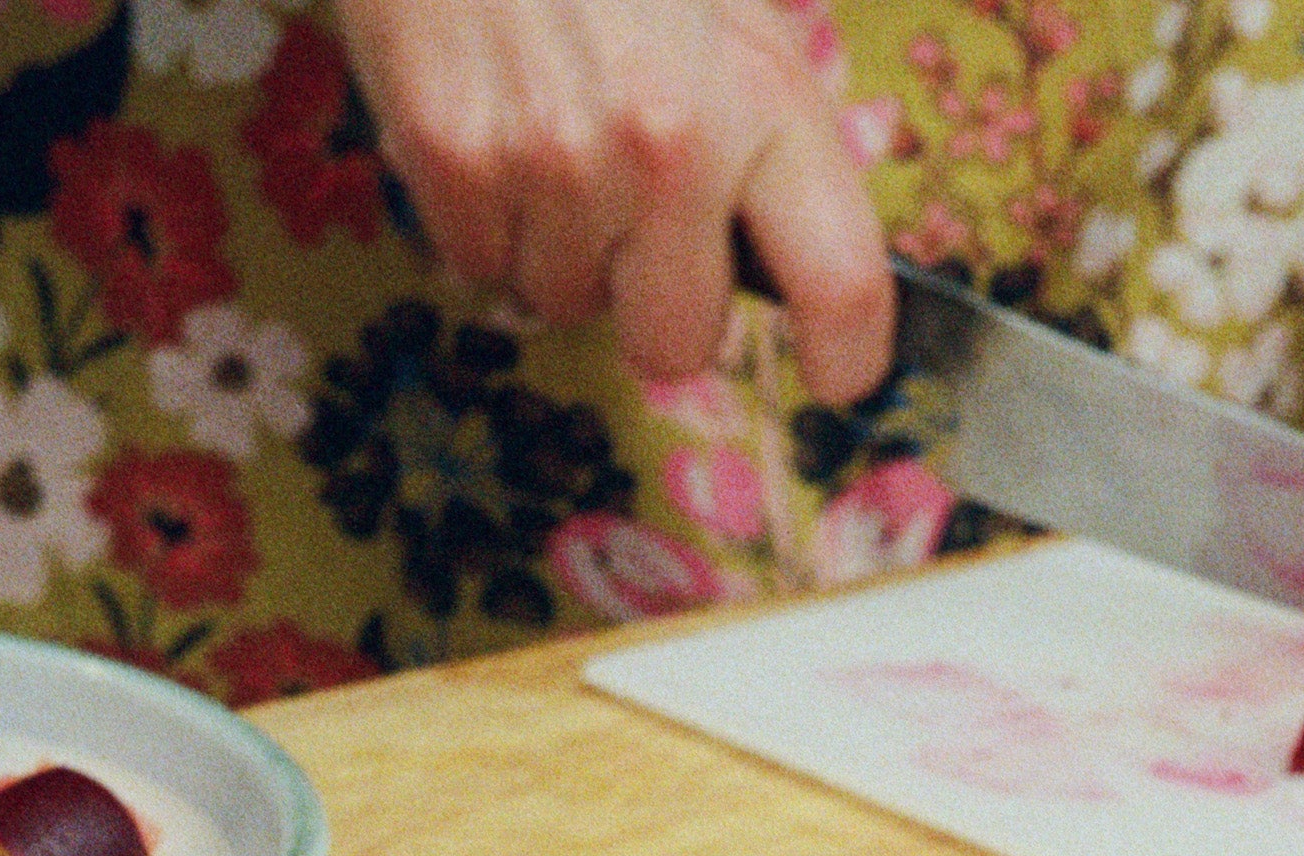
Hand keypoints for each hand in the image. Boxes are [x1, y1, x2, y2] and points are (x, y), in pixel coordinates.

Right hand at [330, 0, 895, 402]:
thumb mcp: (735, 18)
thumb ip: (774, 137)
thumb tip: (800, 257)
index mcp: (763, 104)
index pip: (842, 283)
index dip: (848, 356)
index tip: (838, 373)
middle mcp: (666, 150)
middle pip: (673, 343)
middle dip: (654, 306)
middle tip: (637, 231)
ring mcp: (554, 166)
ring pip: (564, 303)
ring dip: (560, 247)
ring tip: (553, 133)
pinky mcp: (455, 165)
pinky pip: (480, 266)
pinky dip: (484, 219)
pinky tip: (496, 126)